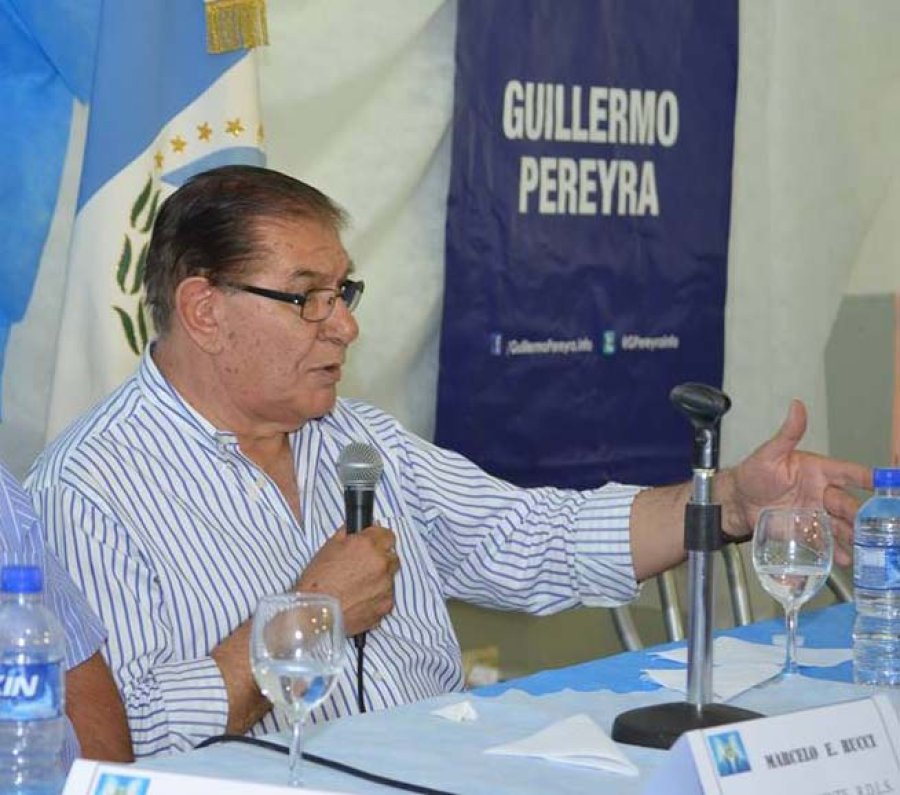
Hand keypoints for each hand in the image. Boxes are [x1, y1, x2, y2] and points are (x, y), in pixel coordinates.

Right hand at [296, 525, 399, 635]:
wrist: (314, 613)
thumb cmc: (318, 581)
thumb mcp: (329, 547)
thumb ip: (349, 533)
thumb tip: (359, 529)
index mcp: (368, 546)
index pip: (388, 535)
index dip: (379, 539)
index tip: (373, 544)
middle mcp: (382, 564)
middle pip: (391, 556)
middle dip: (380, 559)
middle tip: (362, 567)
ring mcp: (386, 586)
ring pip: (390, 577)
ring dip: (379, 579)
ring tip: (358, 586)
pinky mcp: (386, 606)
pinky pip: (386, 596)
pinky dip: (377, 597)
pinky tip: (360, 599)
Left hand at [725, 400, 871, 564]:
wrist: (736, 502)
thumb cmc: (753, 474)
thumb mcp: (769, 453)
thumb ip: (787, 434)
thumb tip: (797, 406)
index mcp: (819, 471)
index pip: (850, 472)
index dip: (870, 477)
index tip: (889, 482)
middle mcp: (822, 493)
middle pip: (848, 504)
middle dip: (862, 515)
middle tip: (874, 526)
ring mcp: (816, 515)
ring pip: (841, 526)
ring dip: (854, 537)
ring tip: (865, 548)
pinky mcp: (806, 532)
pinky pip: (826, 542)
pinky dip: (836, 551)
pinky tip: (845, 558)